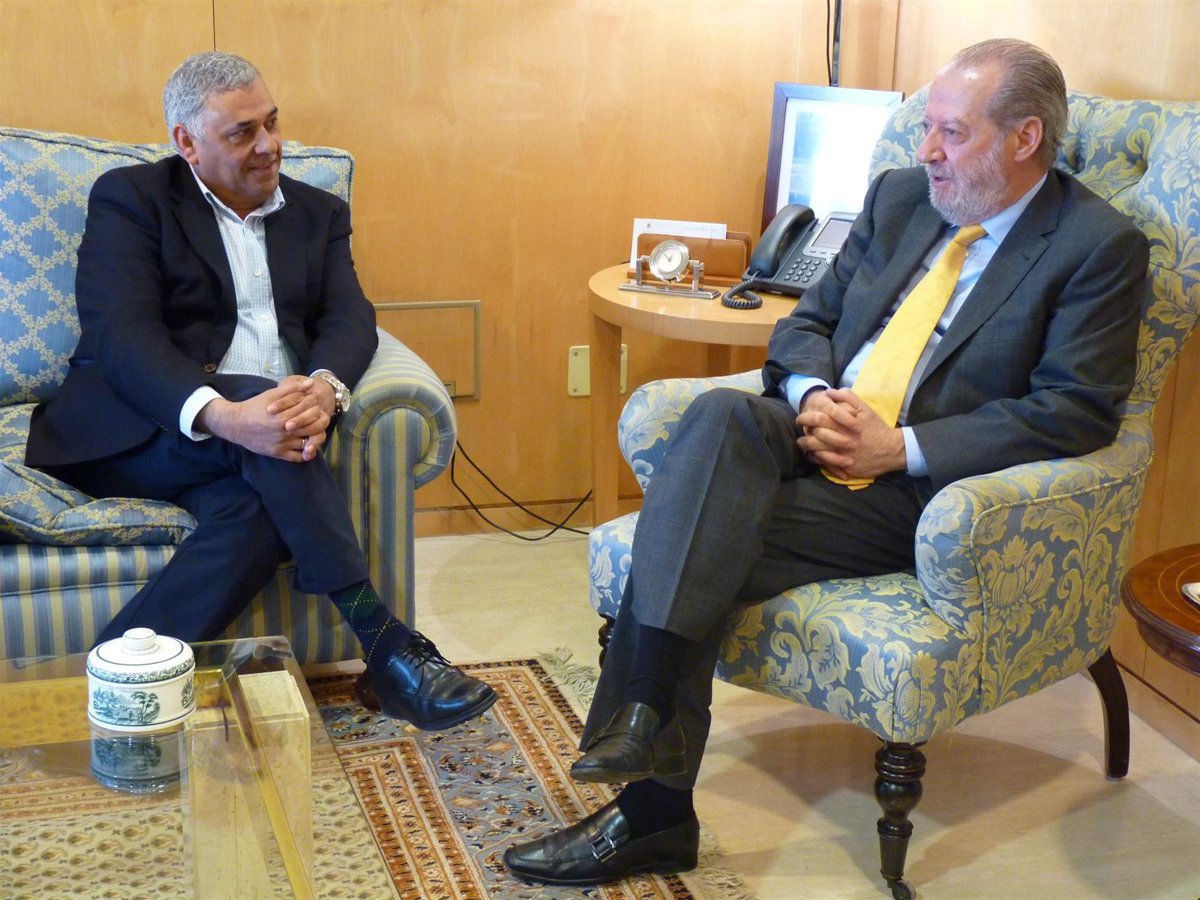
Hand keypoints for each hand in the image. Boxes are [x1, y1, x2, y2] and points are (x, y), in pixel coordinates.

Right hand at [197, 376, 332, 461]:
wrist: (236, 424)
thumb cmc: (255, 406)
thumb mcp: (272, 394)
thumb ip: (292, 388)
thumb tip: (311, 383)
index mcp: (285, 415)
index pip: (312, 412)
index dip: (317, 408)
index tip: (316, 407)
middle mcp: (285, 431)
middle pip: (314, 428)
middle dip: (319, 423)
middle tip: (319, 420)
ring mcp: (282, 444)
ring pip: (308, 443)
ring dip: (314, 438)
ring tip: (314, 431)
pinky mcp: (277, 453)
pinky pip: (298, 457)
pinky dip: (305, 453)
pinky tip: (306, 446)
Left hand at [796, 388, 906, 479]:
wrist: (892, 449)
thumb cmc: (876, 427)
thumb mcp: (865, 408)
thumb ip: (848, 397)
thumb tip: (830, 391)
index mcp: (846, 423)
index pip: (819, 418)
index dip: (806, 417)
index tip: (801, 417)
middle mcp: (843, 438)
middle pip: (816, 434)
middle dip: (804, 431)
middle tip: (799, 429)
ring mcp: (844, 453)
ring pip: (818, 449)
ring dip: (806, 445)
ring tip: (801, 442)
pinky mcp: (846, 465)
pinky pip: (826, 462)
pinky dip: (816, 458)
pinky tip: (812, 454)